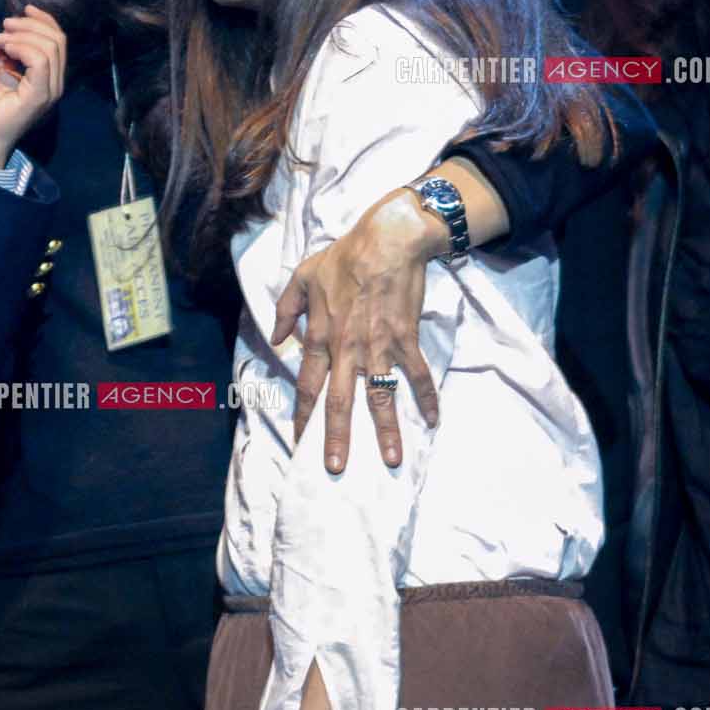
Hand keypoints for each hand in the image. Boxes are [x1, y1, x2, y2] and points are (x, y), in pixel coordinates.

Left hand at [0, 7, 66, 168]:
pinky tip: (6, 48)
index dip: (44, 20)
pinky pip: (40, 62)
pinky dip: (22, 47)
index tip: (23, 10)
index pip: (58, 40)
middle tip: (5, 25)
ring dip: (23, 34)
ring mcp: (48, 92)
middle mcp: (54, 84)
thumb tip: (12, 29)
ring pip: (50, 48)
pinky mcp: (37, 97)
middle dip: (30, 24)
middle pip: (57, 40)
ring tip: (1, 38)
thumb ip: (10, 51)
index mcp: (48, 77)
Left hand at [276, 187, 441, 471]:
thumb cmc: (342, 258)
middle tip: (335, 467)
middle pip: (340, 401)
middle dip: (337, 436)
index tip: (299, 439)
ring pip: (380, 396)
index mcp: (320, 336)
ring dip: (386, 430)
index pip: (307, 384)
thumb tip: (277, 338)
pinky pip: (417, 375)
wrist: (386, 243)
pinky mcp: (405, 340)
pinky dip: (427, 398)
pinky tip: (433, 420)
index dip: (302, 413)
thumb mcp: (301, 277)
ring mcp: (379, 347)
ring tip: (391, 459)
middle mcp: (347, 349)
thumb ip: (286, 310)